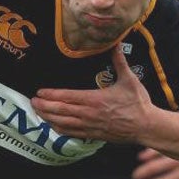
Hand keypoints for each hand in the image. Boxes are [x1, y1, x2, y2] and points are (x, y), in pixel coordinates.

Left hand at [33, 47, 153, 141]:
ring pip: (63, 123)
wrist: (146, 126)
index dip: (51, 95)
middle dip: (44, 106)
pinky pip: (72, 133)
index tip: (40, 92)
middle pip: (60, 110)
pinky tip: (52, 126)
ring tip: (37, 112)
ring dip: (48, 117)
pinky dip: (59, 129)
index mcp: (95, 99)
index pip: (67, 96)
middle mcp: (89, 113)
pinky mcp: (94, 134)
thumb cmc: (138, 103)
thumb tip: (115, 44)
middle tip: (32, 101)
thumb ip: (119, 62)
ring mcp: (90, 126)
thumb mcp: (129, 79)